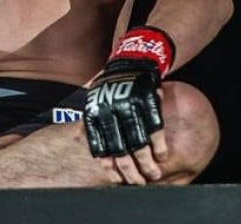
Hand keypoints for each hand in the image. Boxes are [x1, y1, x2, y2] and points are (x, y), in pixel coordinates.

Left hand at [84, 26, 174, 182]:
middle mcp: (109, 110)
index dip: (110, 166)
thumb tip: (78, 138)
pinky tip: (162, 156)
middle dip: (131, 170)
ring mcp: (129, 105)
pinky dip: (159, 144)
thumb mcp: (95, 98)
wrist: (133, 59)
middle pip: (121, 149)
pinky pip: (155, 127)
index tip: (118, 179)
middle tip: (139, 182)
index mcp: (95, 112)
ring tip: (153, 174)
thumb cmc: (112, 83)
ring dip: (147, 162)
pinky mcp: (147, 99)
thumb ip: (90, 118)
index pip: (100, 147)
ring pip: (139, 142)